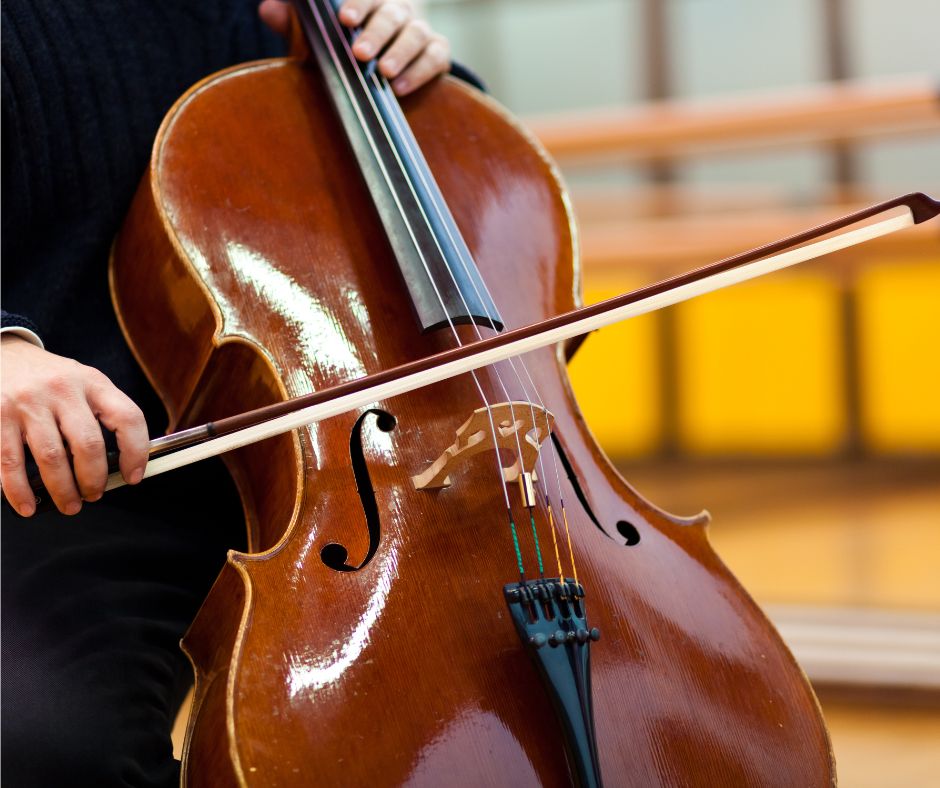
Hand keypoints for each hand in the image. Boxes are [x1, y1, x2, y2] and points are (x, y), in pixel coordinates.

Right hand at [0, 335, 148, 516]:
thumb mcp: (83, 382)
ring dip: (62, 490)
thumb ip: (101, 414)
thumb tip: (118, 464)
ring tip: (69, 504)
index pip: (128, 417)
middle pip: (88, 444)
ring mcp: (28, 403)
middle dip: (94, 479)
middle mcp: (62, 390)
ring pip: (51, 457)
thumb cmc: (49, 377)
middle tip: (94, 495)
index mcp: (93, 382)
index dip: (136, 451)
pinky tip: (28, 504)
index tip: (133, 476)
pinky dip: (19, 490)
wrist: (3, 353)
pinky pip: (10, 462)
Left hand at [259, 0, 450, 95]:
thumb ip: (294, 23)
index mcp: (370, 0)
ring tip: (384, 73)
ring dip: (400, 53)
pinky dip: (420, 71)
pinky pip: (436, 57)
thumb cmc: (345, 47)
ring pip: (416, 34)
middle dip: (376, 33)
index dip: (357, 4)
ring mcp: (420, 30)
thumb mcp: (317, 37)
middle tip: (359, 53)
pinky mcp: (437, 53)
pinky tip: (400, 87)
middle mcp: (398, 9)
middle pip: (392, 13)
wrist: (385, 71)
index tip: (343, 17)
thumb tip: (268, 8)